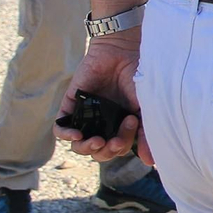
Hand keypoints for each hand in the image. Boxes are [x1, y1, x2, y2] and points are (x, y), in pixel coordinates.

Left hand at [54, 36, 152, 165]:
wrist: (121, 51)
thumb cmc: (137, 76)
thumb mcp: (145, 106)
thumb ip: (146, 133)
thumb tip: (151, 162)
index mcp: (121, 126)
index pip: (117, 149)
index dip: (123, 146)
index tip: (131, 126)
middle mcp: (103, 124)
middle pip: (98, 152)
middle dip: (106, 151)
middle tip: (113, 141)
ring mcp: (86, 117)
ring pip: (79, 145)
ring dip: (87, 148)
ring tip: (95, 141)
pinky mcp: (71, 107)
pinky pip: (61, 129)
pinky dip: (66, 135)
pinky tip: (77, 134)